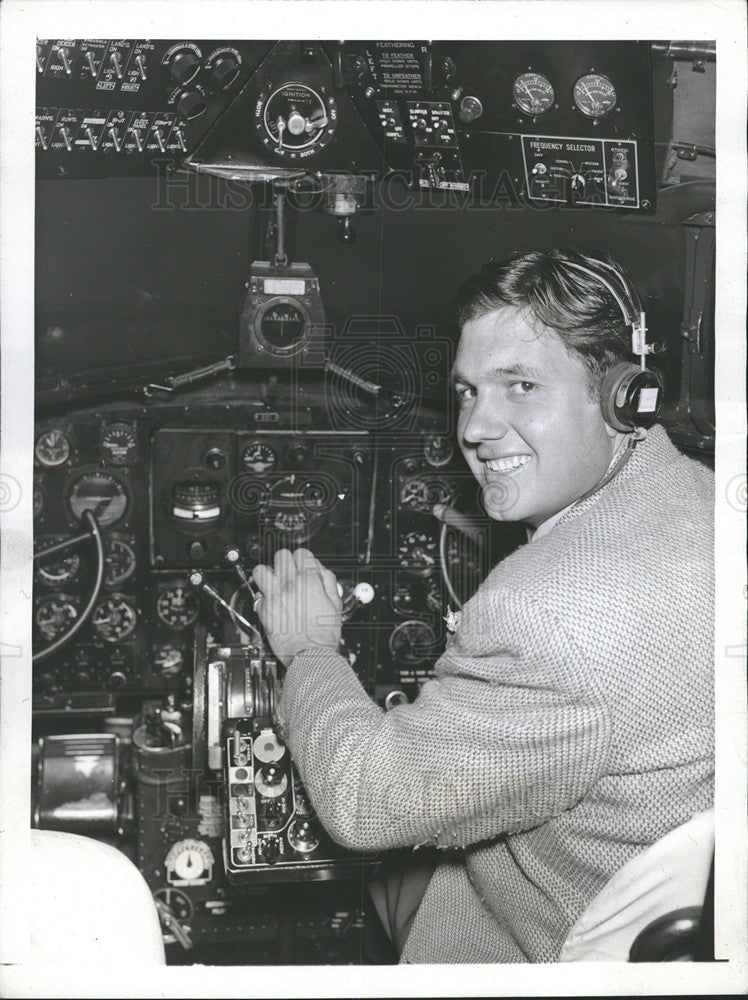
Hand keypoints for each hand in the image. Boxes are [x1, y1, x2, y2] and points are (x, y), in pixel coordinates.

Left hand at [252, 548, 342, 666]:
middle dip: (285, 563)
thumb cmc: (324, 634)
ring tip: (272, 583)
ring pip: (261, 570)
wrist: (311, 655)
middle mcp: (290, 586)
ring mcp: (275, 597)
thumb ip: (328, 580)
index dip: (302, 560)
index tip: (301, 566)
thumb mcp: (336, 603)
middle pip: (281, 556)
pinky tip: (272, 604)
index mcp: (310, 581)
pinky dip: (263, 599)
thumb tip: (318, 568)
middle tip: (287, 573)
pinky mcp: (264, 611)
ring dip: (267, 575)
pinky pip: (258, 595)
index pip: (301, 553)